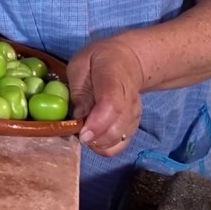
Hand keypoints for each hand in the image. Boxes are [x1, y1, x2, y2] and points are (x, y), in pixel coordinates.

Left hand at [67, 38, 145, 156]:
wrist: (128, 61)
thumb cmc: (99, 61)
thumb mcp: (81, 65)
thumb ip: (79, 90)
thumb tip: (78, 117)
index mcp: (114, 79)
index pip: (111, 106)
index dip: (97, 124)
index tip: (82, 135)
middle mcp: (129, 100)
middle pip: (117, 128)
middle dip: (95, 138)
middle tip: (76, 134)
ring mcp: (134, 115)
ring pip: (120, 139)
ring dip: (99, 144)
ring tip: (83, 133)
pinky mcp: (133, 125)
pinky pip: (122, 144)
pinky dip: (106, 147)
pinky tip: (94, 139)